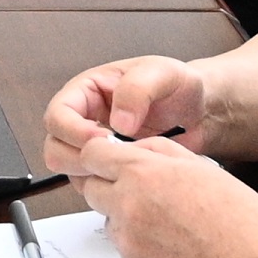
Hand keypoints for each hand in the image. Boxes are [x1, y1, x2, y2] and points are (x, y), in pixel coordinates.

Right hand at [45, 52, 207, 169]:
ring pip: (70, 168)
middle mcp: (85, 118)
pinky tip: (132, 174)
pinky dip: (107, 184)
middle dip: (78, 157)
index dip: (73, 130)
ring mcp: (95, 146)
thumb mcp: (163, 73)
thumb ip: (138, 89)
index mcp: (88, 90)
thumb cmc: (179, 86)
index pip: (58, 115)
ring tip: (125, 166)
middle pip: (55, 145)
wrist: (201, 111)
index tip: (102, 138)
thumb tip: (117, 121)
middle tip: (109, 159)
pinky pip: (93, 182)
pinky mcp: (109, 166)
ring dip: (92, 172)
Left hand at [76, 132, 257, 257]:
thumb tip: (132, 149)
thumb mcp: (200, 166)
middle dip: (108, 187)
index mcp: (142, 174)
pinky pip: (129, 253)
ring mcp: (130, 243)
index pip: (92, 155)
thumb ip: (158, 152)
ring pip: (111, 224)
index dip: (100, 155)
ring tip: (172, 225)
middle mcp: (128, 207)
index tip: (110, 160)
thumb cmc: (239, 217)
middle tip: (142, 192)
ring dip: (127, 220)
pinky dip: (144, 249)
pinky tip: (178, 249)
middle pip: (91, 190)